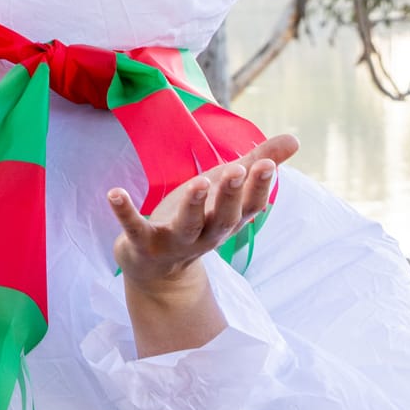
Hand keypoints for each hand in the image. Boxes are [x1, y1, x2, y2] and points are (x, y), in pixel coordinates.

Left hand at [107, 133, 295, 292]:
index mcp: (227, 220)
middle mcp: (206, 234)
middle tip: (236, 169)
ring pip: (187, 225)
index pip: (250, 206)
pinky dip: (124, 211)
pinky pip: (133, 227)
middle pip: (223, 217)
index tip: (267, 165)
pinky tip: (113, 193)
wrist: (156, 269)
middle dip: (230, 194)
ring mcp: (174, 242)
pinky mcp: (142, 243)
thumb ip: (256, 164)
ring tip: (196, 182)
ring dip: (192, 204)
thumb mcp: (225, 191)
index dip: (259, 187)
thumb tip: (296, 140)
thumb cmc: (196, 218)